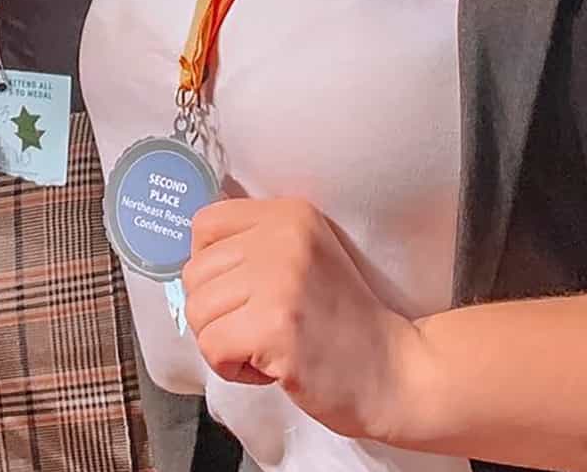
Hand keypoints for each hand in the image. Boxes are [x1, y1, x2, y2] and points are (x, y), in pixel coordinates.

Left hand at [183, 197, 426, 442]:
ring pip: (197, 311)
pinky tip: (269, 367)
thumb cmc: (343, 322)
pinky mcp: (273, 327)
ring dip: (223, 342)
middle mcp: (281, 237)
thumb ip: (256, 244)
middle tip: (259, 328)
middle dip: (217, 312)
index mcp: (288, 213)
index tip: (238, 292)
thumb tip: (192, 254)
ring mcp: (278, 281)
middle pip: (194, 273)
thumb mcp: (304, 255)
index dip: (209, 266)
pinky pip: (212, 347)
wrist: (394, 372)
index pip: (205, 225)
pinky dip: (231, 368)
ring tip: (266, 347)